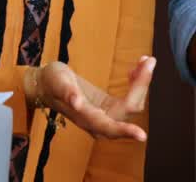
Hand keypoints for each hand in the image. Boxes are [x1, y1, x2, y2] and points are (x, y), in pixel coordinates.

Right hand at [26, 56, 154, 140]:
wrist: (46, 85)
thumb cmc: (51, 81)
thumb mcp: (58, 81)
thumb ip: (68, 92)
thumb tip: (77, 102)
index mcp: (86, 118)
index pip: (111, 126)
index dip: (126, 131)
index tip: (142, 136)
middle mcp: (99, 122)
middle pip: (129, 109)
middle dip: (142, 86)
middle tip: (148, 60)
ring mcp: (106, 115)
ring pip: (133, 104)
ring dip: (142, 83)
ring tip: (144, 59)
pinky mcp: (109, 107)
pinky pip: (130, 99)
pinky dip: (137, 83)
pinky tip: (135, 68)